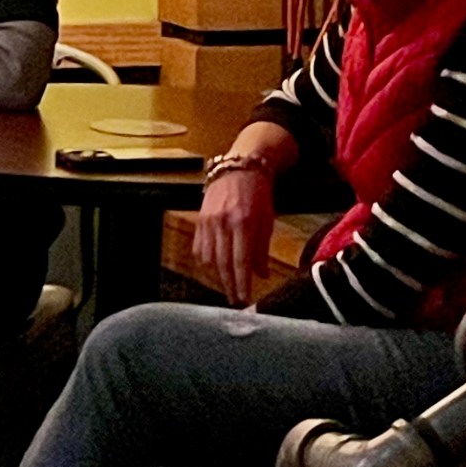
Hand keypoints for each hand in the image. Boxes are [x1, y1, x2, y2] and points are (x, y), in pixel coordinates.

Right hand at [192, 168, 274, 305]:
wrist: (239, 167)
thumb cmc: (258, 193)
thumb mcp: (267, 219)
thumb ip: (262, 248)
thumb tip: (261, 275)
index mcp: (243, 222)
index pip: (241, 261)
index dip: (242, 283)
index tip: (245, 298)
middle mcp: (223, 222)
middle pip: (223, 263)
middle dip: (229, 285)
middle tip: (234, 299)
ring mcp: (208, 221)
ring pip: (209, 258)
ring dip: (217, 276)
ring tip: (226, 285)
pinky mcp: (200, 219)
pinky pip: (198, 247)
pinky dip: (205, 261)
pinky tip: (213, 267)